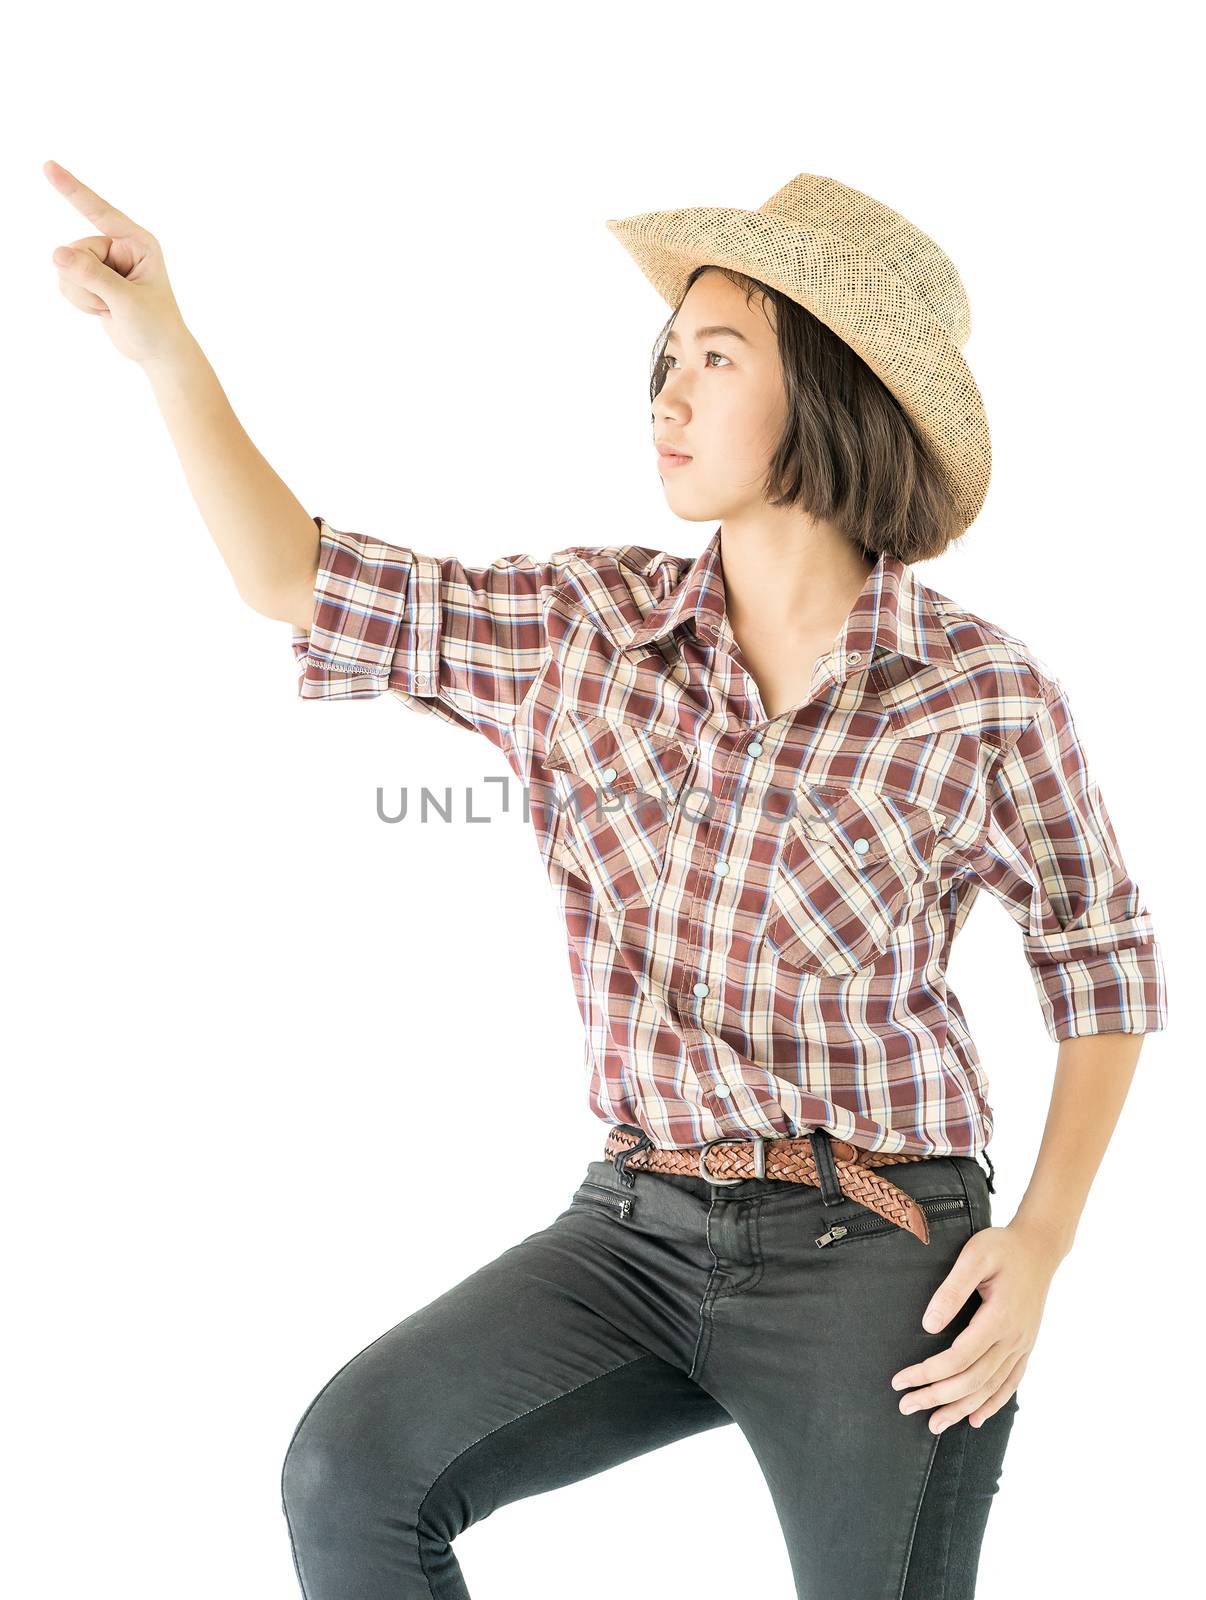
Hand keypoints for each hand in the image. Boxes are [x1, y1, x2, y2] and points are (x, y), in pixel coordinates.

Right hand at [43, 159, 192, 366]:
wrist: (159, 353)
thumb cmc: (156, 325)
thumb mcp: (126, 301)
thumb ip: (92, 276)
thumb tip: (57, 253)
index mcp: (137, 242)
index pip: (99, 211)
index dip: (72, 189)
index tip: (48, 166)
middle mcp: (120, 247)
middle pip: (77, 250)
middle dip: (88, 282)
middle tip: (113, 302)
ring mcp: (105, 262)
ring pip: (67, 267)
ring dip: (83, 294)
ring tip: (110, 307)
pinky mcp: (93, 278)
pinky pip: (66, 282)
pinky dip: (80, 301)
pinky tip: (102, 310)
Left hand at [889, 1219, 1060, 1430]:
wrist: (1040, 1247)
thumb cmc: (1002, 1247)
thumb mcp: (974, 1256)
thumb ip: (951, 1290)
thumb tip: (929, 1325)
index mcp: (998, 1318)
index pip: (958, 1358)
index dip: (928, 1373)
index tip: (900, 1380)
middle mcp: (1013, 1339)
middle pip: (971, 1380)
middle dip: (937, 1397)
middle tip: (905, 1405)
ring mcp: (1022, 1345)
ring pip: (990, 1388)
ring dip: (960, 1408)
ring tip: (934, 1424)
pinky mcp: (1025, 1346)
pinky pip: (1010, 1383)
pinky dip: (993, 1404)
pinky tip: (975, 1418)